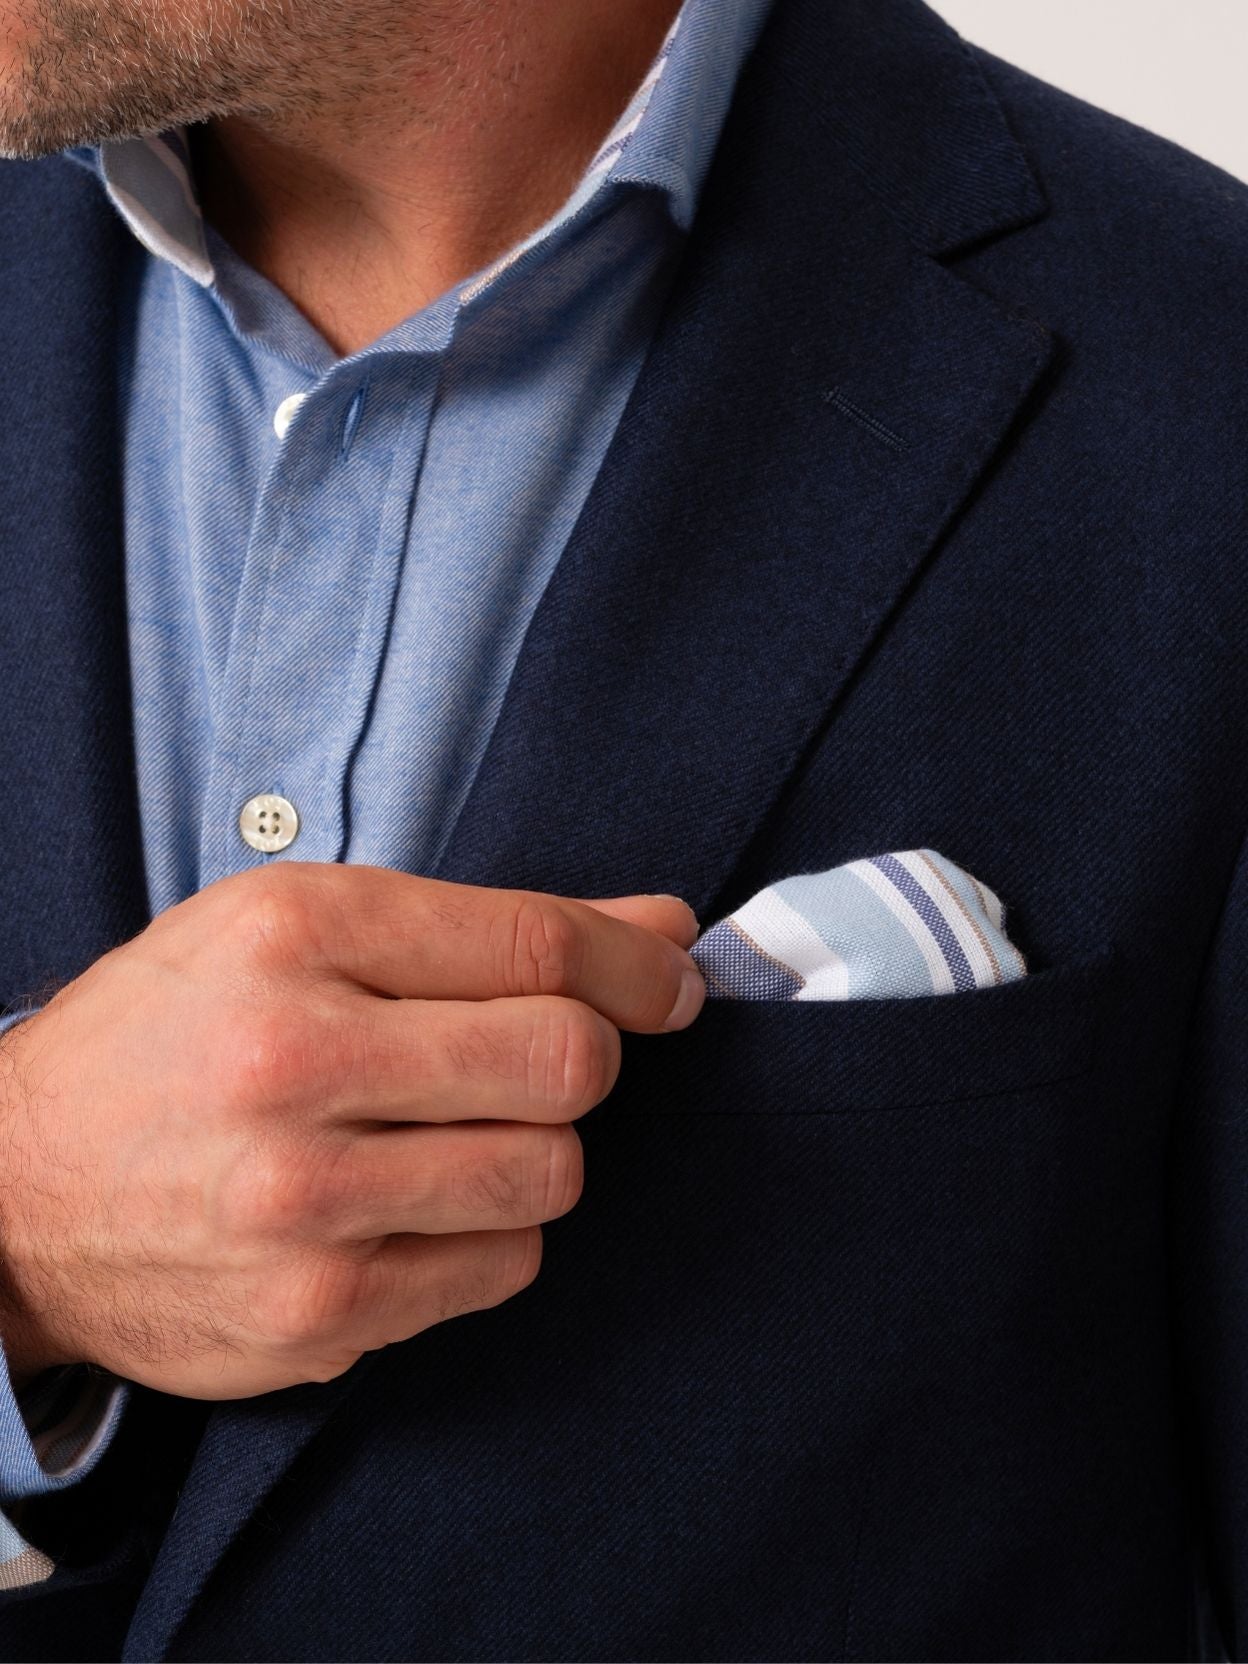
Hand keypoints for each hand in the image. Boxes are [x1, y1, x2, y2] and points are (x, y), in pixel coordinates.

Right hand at [0, 864, 702, 1398]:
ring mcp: (303, 1205)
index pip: (537, 948)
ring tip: (453, 1136)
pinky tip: (412, 1206)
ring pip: (550, 1175)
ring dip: (533, 1151)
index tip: (670, 980)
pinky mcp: (313, 1316)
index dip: (636, 964)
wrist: (18, 1190)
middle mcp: (293, 1064)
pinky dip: (487, 1234)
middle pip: (567, 1064)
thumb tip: (660, 932)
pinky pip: (500, 1269)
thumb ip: (482, 927)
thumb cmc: (168, 1037)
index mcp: (293, 936)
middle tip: (533, 1058)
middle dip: (583, 1057)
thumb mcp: (293, 928)